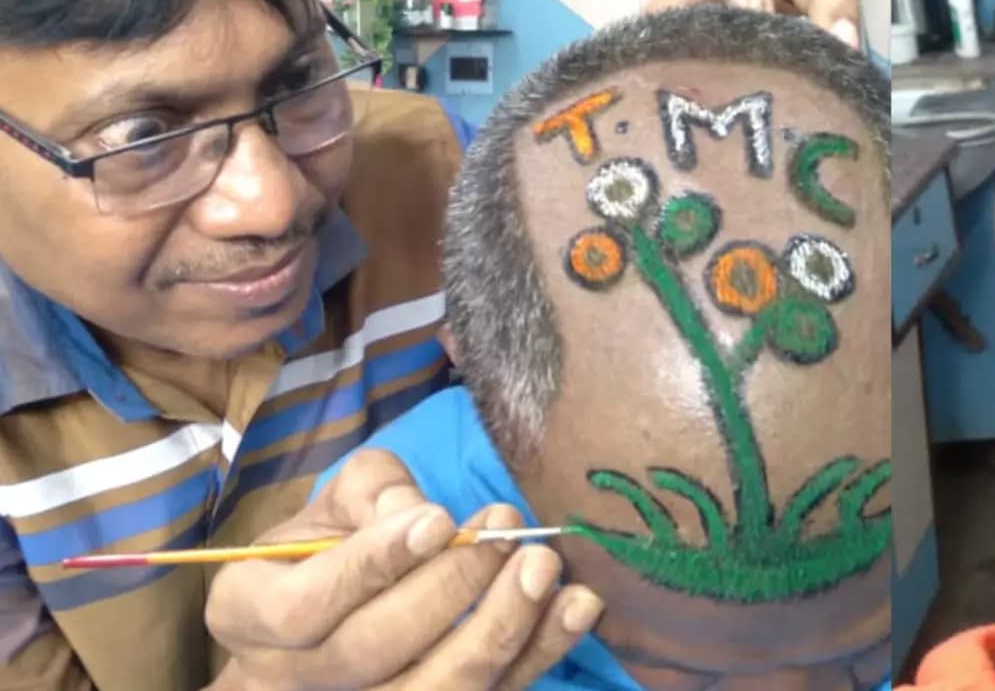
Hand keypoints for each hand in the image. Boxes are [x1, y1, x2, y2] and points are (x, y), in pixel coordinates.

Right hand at [206, 449, 602, 690]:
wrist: (334, 617)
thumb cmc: (333, 550)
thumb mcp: (333, 505)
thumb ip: (369, 491)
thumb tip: (418, 510)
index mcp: (248, 614)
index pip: (302, 608)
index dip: (373, 565)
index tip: (440, 518)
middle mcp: (290, 679)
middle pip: (372, 651)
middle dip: (450, 588)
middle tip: (506, 531)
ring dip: (501, 628)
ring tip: (543, 566)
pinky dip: (539, 654)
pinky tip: (577, 608)